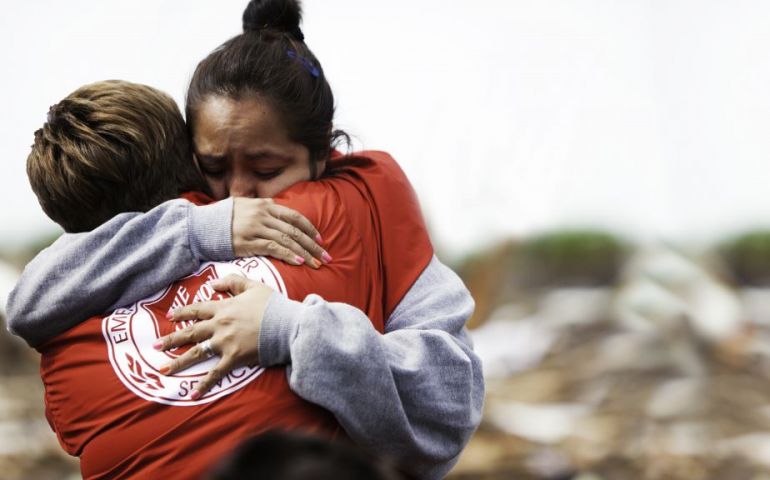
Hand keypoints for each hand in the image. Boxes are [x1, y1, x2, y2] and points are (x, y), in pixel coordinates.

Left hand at [154, 274, 272, 398]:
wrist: (286, 324)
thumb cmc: (272, 305)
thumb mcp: (253, 286)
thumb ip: (233, 282)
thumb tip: (213, 284)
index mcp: (223, 307)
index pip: (197, 309)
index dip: (182, 313)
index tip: (171, 316)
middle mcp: (219, 325)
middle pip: (190, 332)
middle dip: (170, 339)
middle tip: (154, 345)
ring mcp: (224, 343)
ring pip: (196, 353)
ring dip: (178, 362)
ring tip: (163, 369)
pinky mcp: (234, 358)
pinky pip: (215, 373)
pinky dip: (204, 384)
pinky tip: (192, 393)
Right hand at [232, 197, 331, 267]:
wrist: (199, 227)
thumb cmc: (222, 219)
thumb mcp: (243, 205)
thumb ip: (262, 207)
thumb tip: (277, 209)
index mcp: (264, 205)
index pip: (294, 216)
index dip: (310, 229)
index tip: (320, 240)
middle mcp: (262, 214)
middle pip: (295, 230)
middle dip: (313, 245)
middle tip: (326, 257)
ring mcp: (256, 228)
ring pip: (288, 240)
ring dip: (306, 253)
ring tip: (317, 264)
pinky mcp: (248, 242)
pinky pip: (274, 248)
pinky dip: (289, 255)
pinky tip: (300, 262)